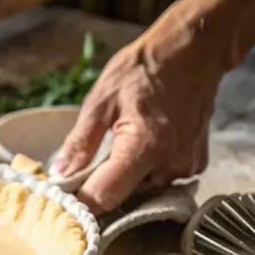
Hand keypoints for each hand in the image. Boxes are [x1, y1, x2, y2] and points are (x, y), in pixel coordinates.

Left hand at [54, 1, 226, 213]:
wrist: (192, 53)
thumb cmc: (142, 70)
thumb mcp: (100, 100)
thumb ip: (80, 143)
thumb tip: (60, 174)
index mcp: (144, 146)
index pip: (105, 196)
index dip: (81, 201)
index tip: (65, 196)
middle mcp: (169, 164)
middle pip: (124, 198)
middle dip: (101, 187)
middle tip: (85, 168)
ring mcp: (186, 167)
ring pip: (142, 192)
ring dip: (124, 180)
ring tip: (116, 149)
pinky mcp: (195, 165)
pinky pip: (160, 180)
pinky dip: (145, 171)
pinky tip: (140, 147)